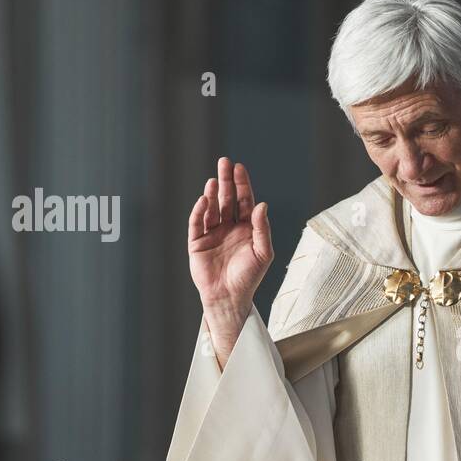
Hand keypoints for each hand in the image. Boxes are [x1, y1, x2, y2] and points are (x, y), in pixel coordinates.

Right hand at [187, 157, 272, 366]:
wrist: (229, 297)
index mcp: (247, 228)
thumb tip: (262, 204)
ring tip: (214, 180)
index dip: (242, 184)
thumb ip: (263, 228)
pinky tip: (203, 199)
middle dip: (226, 181)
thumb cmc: (249, 277)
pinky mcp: (197, 242)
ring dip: (212, 193)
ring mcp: (212, 233)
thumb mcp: (263, 252)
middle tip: (224, 162)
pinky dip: (199, 211)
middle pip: (226, 199)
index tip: (240, 168)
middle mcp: (229, 227)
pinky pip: (197, 223)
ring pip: (211, 208)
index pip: (244, 201)